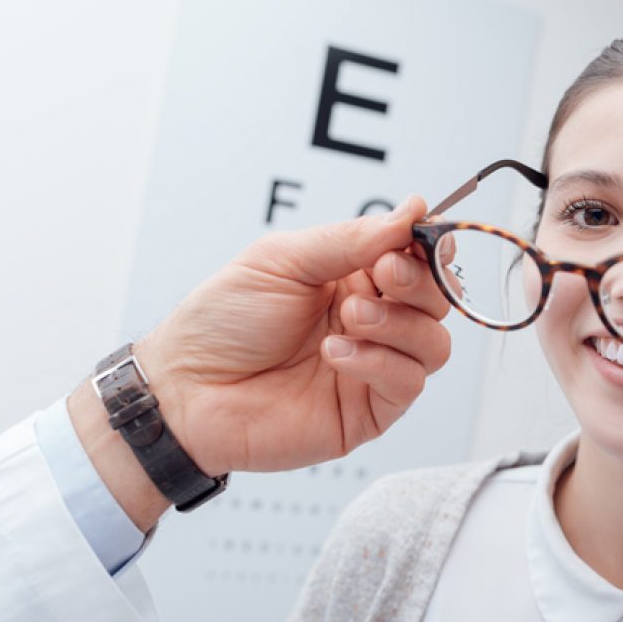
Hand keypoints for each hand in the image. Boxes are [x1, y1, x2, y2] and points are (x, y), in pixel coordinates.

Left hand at [133, 195, 450, 477]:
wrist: (184, 389)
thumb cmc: (222, 322)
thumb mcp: (283, 260)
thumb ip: (352, 238)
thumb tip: (413, 210)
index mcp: (353, 278)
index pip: (418, 259)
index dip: (429, 245)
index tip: (420, 232)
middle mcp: (371, 321)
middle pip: (437, 299)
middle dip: (418, 281)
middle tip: (381, 275)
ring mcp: (374, 366)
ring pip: (434, 343)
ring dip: (398, 324)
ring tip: (349, 319)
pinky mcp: (369, 411)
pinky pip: (408, 383)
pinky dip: (380, 362)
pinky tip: (336, 354)